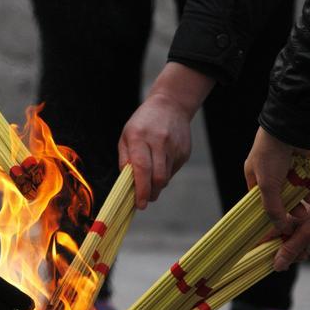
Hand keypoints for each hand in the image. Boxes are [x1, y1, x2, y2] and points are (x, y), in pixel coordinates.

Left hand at [118, 62, 214, 208]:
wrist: (170, 105)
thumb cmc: (142, 123)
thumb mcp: (126, 136)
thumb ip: (125, 159)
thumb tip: (126, 183)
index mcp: (140, 137)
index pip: (142, 168)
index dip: (141, 189)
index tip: (139, 204)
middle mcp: (159, 142)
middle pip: (157, 177)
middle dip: (150, 193)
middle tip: (144, 200)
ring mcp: (174, 147)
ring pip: (166, 177)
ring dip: (157, 186)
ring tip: (149, 180)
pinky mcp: (184, 152)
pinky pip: (173, 171)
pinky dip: (165, 175)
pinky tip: (161, 163)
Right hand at [245, 127, 309, 231]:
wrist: (289, 129)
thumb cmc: (270, 155)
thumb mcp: (267, 186)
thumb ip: (273, 208)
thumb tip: (280, 228)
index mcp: (256, 176)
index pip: (262, 199)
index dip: (271, 210)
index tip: (281, 222)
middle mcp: (271, 171)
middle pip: (283, 195)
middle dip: (293, 205)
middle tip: (302, 214)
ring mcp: (288, 166)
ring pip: (299, 186)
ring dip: (306, 195)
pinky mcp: (303, 161)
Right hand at [273, 169, 309, 270]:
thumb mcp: (307, 235)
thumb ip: (290, 250)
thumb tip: (277, 265)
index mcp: (275, 220)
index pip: (261, 240)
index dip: (265, 253)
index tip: (275, 263)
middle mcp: (277, 220)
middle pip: (271, 243)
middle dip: (285, 254)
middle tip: (299, 257)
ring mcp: (284, 222)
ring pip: (282, 242)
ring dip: (293, 251)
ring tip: (305, 253)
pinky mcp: (292, 224)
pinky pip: (289, 238)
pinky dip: (297, 245)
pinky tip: (306, 248)